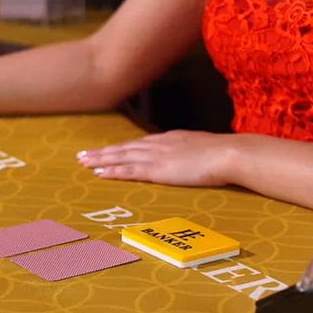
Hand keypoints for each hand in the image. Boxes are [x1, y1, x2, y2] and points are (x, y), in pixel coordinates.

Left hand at [77, 130, 235, 186]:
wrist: (229, 154)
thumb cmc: (226, 154)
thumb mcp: (207, 150)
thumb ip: (197, 154)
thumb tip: (199, 159)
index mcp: (171, 139)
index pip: (140, 143)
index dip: (122, 147)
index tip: (108, 150)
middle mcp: (159, 144)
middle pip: (125, 148)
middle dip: (103, 152)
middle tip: (83, 155)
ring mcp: (157, 156)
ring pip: (121, 157)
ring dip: (101, 160)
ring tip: (83, 163)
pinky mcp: (157, 169)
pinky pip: (129, 170)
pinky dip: (112, 171)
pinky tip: (99, 173)